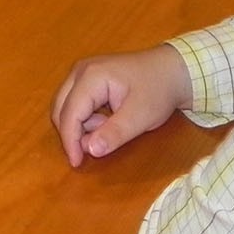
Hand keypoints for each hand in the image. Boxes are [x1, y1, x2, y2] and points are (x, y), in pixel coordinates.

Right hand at [51, 44, 192, 166]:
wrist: (172, 69)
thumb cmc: (158, 90)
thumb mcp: (140, 116)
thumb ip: (114, 134)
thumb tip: (89, 150)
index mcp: (91, 76)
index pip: (69, 113)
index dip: (70, 141)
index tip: (77, 163)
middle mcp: (79, 71)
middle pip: (60, 109)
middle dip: (73, 133)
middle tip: (96, 146)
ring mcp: (81, 72)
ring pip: (65, 106)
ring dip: (81, 125)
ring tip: (109, 127)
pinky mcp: (86, 78)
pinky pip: (75, 103)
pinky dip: (85, 118)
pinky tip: (106, 119)